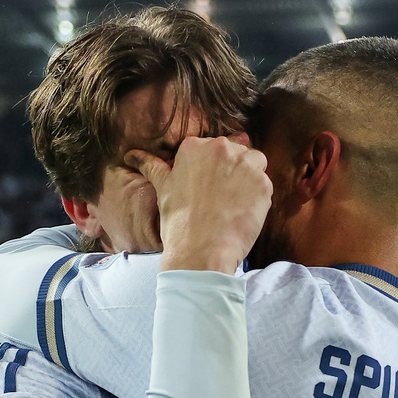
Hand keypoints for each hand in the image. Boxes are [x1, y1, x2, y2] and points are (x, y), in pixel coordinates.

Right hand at [125, 136, 271, 273]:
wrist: (201, 251)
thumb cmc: (179, 222)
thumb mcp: (163, 189)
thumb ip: (152, 166)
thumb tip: (132, 155)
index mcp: (195, 146)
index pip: (214, 147)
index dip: (215, 168)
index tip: (210, 186)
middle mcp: (221, 148)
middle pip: (237, 152)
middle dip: (233, 171)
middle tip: (221, 198)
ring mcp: (245, 164)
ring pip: (255, 163)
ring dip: (249, 179)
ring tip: (234, 203)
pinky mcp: (263, 183)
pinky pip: (265, 184)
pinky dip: (258, 198)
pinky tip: (243, 213)